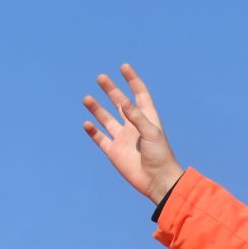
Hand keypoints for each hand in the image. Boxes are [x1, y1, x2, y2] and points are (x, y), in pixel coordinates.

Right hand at [83, 63, 184, 203]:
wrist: (158, 181)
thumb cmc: (161, 156)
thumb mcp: (151, 133)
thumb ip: (137, 117)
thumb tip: (124, 102)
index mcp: (147, 118)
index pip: (139, 94)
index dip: (132, 80)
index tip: (124, 67)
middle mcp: (133, 126)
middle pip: (120, 103)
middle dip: (111, 90)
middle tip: (101, 77)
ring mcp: (123, 139)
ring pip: (106, 119)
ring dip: (97, 109)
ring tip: (86, 98)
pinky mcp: (114, 152)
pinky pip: (100, 139)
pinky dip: (93, 131)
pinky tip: (86, 123)